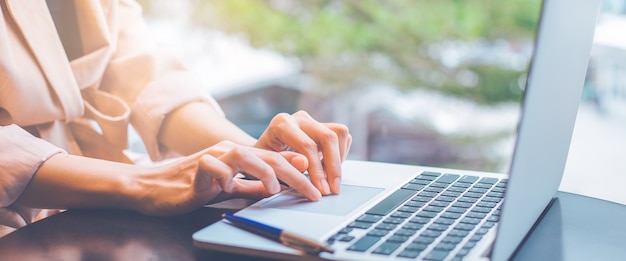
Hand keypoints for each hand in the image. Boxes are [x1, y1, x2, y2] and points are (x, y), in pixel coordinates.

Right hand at [134, 141, 320, 215]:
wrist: (153, 187)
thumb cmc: (191, 188)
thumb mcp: (229, 188)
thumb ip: (252, 187)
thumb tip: (278, 189)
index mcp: (240, 156)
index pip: (276, 160)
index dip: (299, 172)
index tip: (318, 185)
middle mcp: (229, 152)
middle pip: (270, 157)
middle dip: (295, 176)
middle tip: (312, 192)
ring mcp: (213, 157)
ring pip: (246, 156)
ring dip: (266, 173)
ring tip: (276, 190)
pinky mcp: (195, 167)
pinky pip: (215, 167)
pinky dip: (227, 177)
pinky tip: (231, 188)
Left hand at [255, 111, 351, 194]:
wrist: (262, 155)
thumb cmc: (263, 162)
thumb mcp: (268, 166)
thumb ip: (285, 164)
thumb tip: (304, 163)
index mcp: (281, 124)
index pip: (308, 145)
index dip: (318, 170)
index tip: (322, 189)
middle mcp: (298, 118)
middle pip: (328, 136)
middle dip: (333, 166)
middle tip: (333, 189)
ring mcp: (312, 121)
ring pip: (339, 133)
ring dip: (339, 159)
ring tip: (330, 181)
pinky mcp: (322, 126)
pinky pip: (342, 137)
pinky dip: (340, 155)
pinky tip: (328, 170)